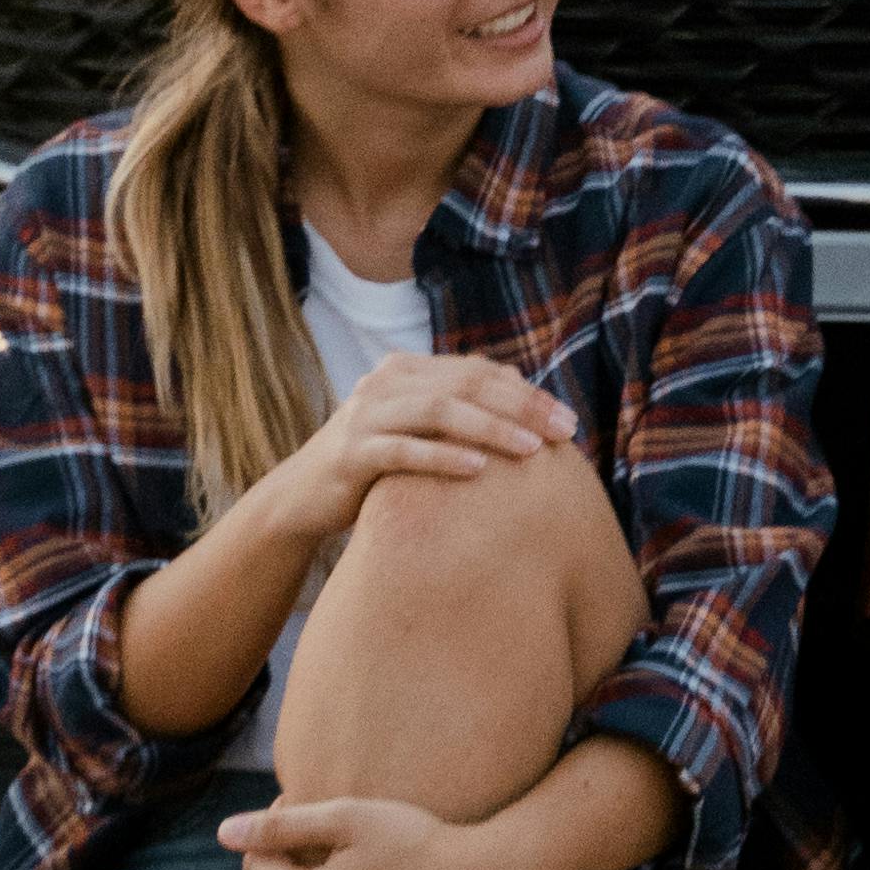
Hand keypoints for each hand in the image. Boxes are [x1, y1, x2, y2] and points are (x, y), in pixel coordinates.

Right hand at [267, 349, 575, 560]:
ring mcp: (365, 416)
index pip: (478, 371)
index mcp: (407, 371)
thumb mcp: (416, 430)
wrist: (302, 497)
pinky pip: (403, 451)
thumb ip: (458, 412)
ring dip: (491, 428)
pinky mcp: (351, 453)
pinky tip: (478, 470)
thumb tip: (527, 403)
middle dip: (521, 407)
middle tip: (562, 432)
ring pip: (439, 411)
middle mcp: (386, 384)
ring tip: (531, 450)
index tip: (566, 420)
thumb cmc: (375, 467)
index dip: (527, 392)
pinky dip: (443, 457)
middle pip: (465, 384)